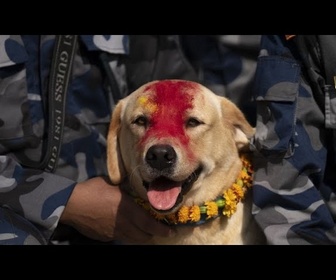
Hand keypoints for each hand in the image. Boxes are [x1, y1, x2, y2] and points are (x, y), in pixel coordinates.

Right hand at [60, 176, 174, 243]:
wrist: (73, 204)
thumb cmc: (94, 190)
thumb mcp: (114, 184)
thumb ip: (128, 187)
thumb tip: (137, 183)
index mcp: (128, 210)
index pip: (150, 224)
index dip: (162, 229)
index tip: (172, 231)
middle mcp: (124, 224)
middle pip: (144, 236)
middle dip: (153, 234)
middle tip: (159, 229)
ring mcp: (114, 232)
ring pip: (133, 240)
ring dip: (141, 236)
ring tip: (144, 231)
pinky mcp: (105, 237)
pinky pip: (121, 238)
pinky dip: (128, 235)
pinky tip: (126, 229)